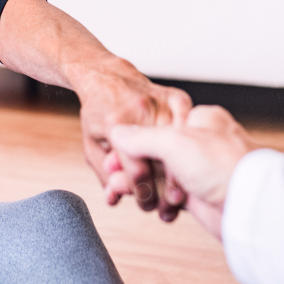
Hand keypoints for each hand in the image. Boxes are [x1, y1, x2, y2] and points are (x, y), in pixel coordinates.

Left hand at [74, 57, 191, 220]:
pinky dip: (191, 143)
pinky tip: (188, 162)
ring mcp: (160, 101)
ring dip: (182, 172)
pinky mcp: (176, 96)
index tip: (148, 205)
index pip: (137, 170)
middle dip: (166, 189)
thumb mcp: (92, 145)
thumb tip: (115, 199)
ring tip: (182, 193)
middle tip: (168, 206)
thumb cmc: (98, 113)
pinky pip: (190, 124)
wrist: (107, 77)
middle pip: (162, 160)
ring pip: (180, 144)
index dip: (144, 194)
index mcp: (115, 124)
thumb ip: (104, 174)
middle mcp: (140, 110)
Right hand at [106, 105, 259, 238]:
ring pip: (159, 175)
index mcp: (199, 120)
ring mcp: (200, 171)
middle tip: (111, 173)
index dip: (133, 139)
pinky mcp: (199, 196)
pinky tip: (136, 201)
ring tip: (116, 191)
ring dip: (137, 184)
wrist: (251, 206)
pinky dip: (151, 198)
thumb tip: (120, 134)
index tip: (113, 149)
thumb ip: (142, 137)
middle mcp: (201, 144)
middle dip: (130, 164)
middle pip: (155, 152)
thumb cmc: (225, 166)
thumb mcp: (174, 141)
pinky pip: (167, 195)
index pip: (158, 125)